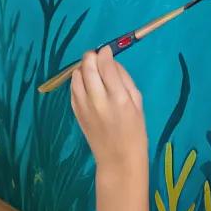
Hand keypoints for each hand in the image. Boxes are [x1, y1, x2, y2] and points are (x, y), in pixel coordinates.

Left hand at [70, 46, 147, 174]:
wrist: (118, 160)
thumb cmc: (135, 132)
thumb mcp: (138, 103)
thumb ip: (125, 80)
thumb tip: (112, 62)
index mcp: (118, 97)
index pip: (106, 65)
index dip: (105, 53)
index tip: (107, 50)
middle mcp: (98, 100)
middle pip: (87, 67)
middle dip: (91, 57)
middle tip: (97, 56)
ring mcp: (84, 107)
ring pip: (76, 76)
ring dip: (83, 68)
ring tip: (92, 71)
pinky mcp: (76, 113)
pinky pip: (72, 89)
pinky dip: (78, 81)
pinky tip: (86, 84)